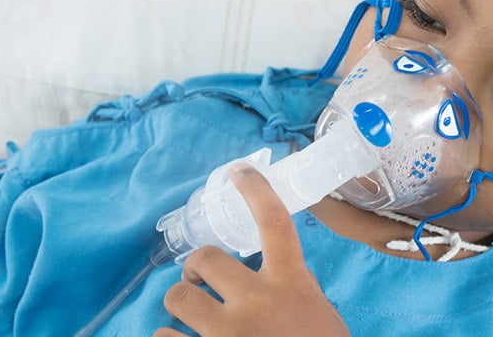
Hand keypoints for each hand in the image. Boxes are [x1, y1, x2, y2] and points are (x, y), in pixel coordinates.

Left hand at [154, 165, 349, 336]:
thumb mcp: (316, 314)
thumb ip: (289, 292)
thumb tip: (263, 282)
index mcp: (291, 283)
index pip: (274, 221)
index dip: (255, 190)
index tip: (239, 171)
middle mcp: (257, 300)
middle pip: (206, 257)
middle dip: (196, 267)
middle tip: (199, 280)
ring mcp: (226, 332)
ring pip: (177, 297)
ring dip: (181, 309)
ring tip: (191, 323)